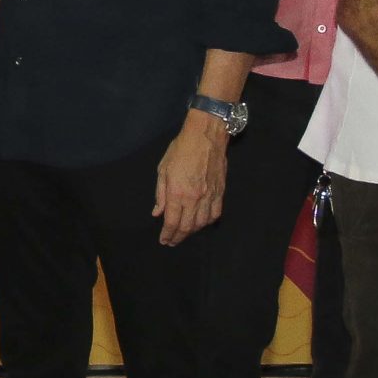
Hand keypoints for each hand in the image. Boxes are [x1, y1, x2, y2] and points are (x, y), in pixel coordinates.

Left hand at [151, 115, 228, 245]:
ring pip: (201, 223)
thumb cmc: (181, 149)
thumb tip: (157, 212)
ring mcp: (209, 196)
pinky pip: (215, 214)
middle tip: (172, 241)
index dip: (167, 234)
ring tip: (184, 233)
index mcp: (177, 193)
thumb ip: (160, 194)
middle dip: (178, 237)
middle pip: (187, 226)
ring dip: (192, 231)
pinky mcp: (220, 192)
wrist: (206, 136)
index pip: (172, 222)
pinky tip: (201, 223)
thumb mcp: (163, 169)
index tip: (164, 240)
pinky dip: (207, 222)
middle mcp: (194, 198)